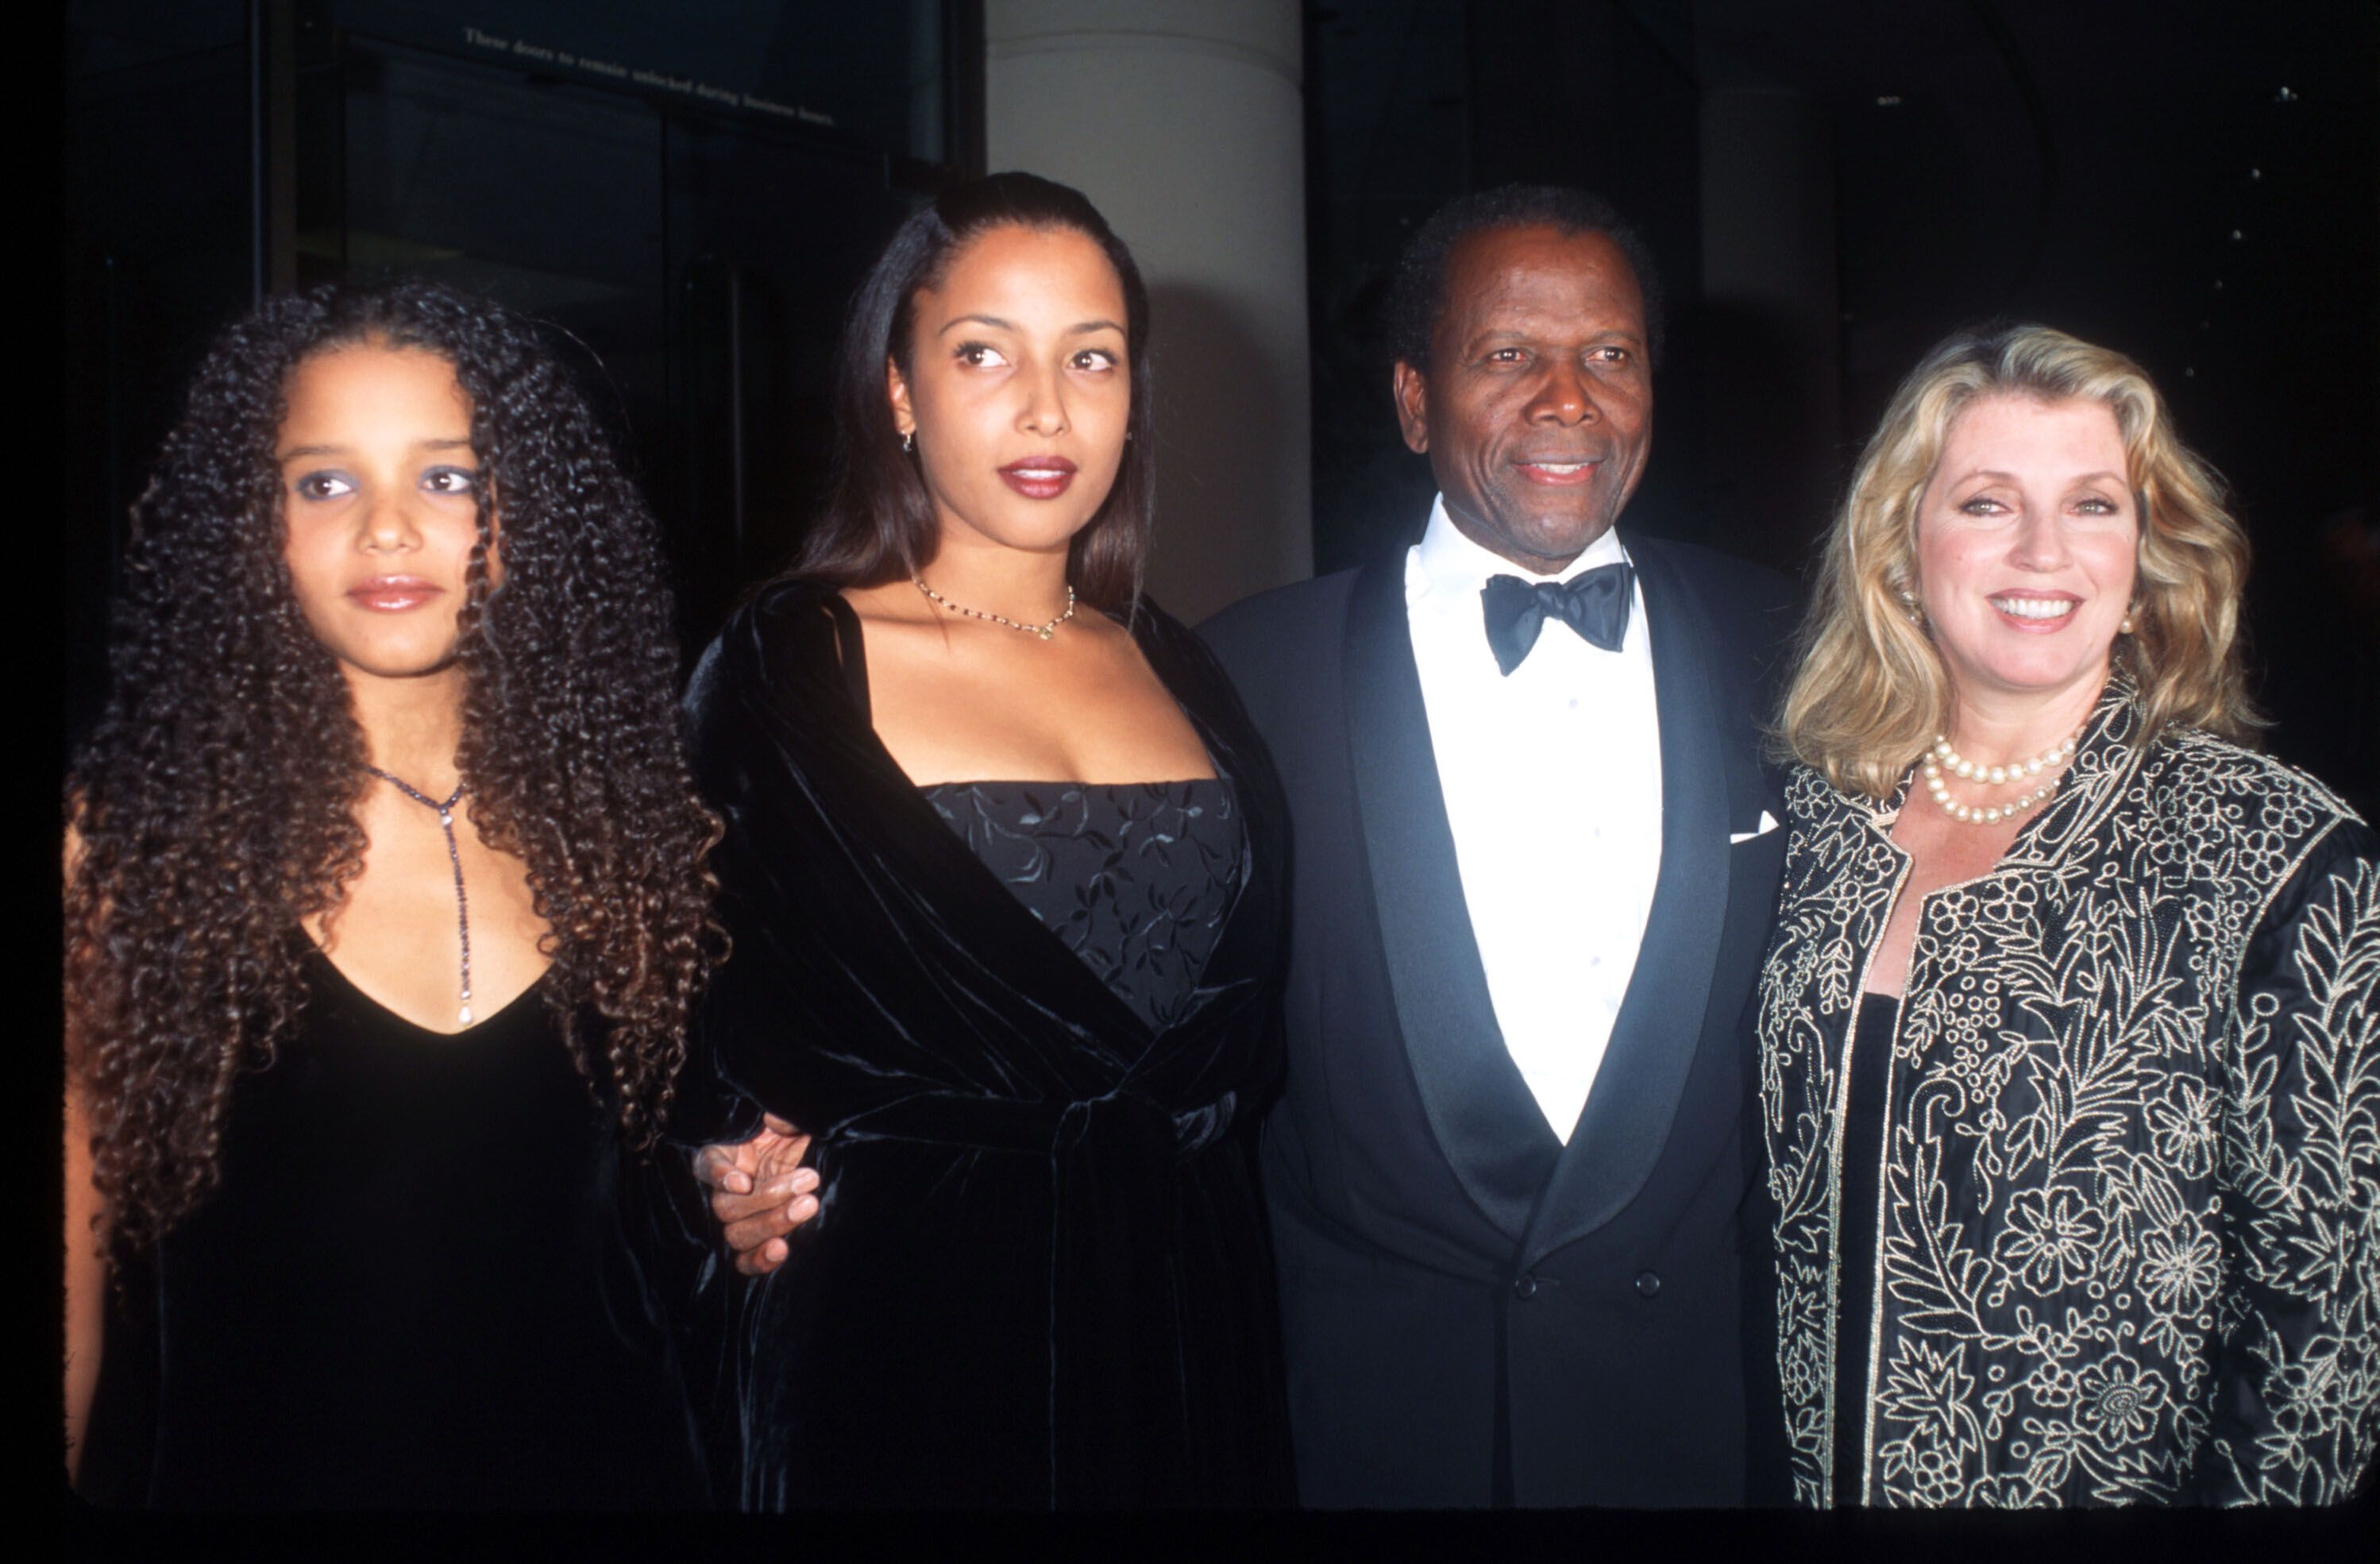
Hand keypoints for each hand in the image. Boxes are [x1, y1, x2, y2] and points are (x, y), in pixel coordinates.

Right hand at [693, 1113, 817, 1275]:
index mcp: (725, 1154)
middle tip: (808, 1179)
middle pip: (726, 1207)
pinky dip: (760, 1259)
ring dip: (772, 1223)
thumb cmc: (794, 1135)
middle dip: (769, 1197)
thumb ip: (781, 1119)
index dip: (720, 1175)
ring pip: (737, 1234)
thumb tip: (774, 1119)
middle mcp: (726, 1189)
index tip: (743, 1182)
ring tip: (808, 1205)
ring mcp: (740, 1218)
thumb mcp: (789, 1121)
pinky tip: (781, 1249)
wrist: (813, 1160)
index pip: (708, 1164)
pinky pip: (745, 1260)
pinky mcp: (756, 1241)